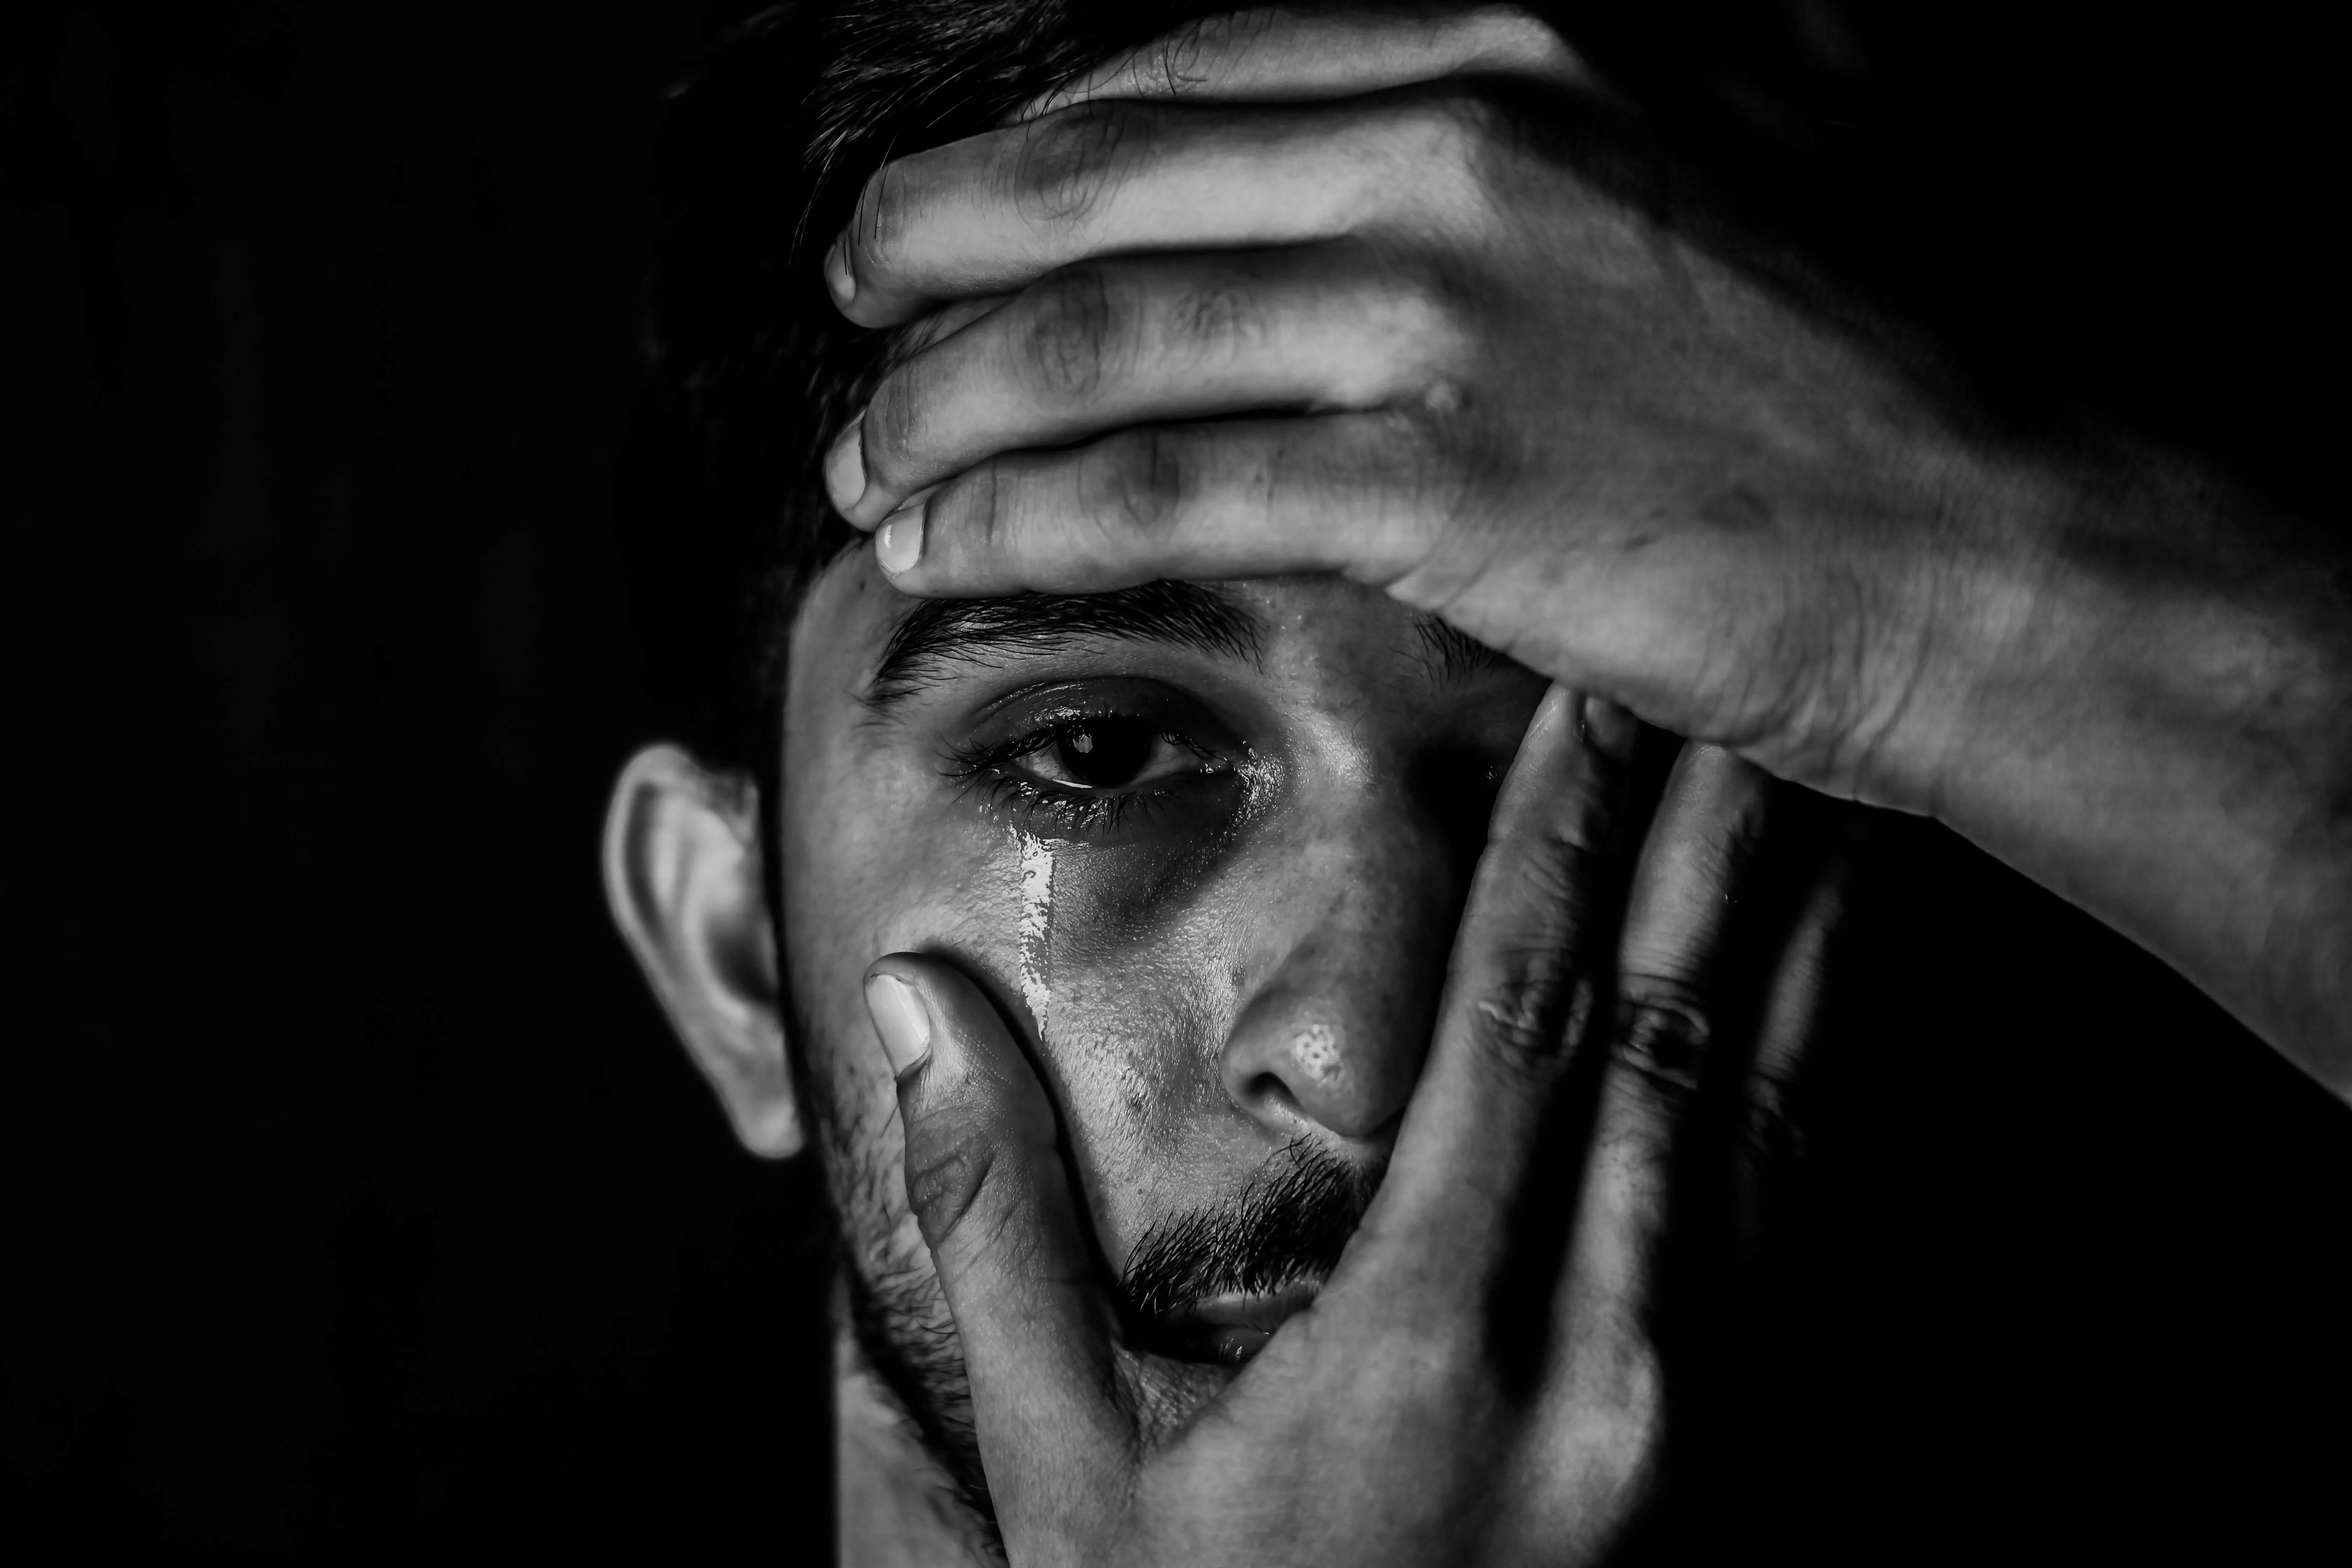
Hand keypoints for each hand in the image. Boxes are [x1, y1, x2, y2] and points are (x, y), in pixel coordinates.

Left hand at [822, 7, 2351, 1079]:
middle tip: (851, 300)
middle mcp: (1462, 150)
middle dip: (937, 246)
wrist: (2013, 531)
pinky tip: (947, 544)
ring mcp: (1445, 314)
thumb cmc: (1881, 365)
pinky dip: (1031, 517)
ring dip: (948, 405)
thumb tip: (1441, 133)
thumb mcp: (1747, 141)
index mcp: (1521, 55)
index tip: (966, 198)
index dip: (1047, 141)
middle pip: (1108, 186)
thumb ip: (1581, 119)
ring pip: (1105, 342)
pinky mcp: (1442, 483)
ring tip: (866, 461)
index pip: (1199, 72)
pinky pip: (1167, 492)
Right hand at [862, 694, 1860, 1564]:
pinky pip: (1809, 1219)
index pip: (1522, 1028)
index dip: (1566, 842)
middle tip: (1742, 664)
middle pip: (1680, 1037)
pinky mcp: (1749, 1455)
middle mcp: (1603, 1371)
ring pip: (1778, 1115)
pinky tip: (1834, 973)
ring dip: (1800, 930)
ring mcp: (1704, 1420)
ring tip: (1824, 773)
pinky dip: (1826, 1067)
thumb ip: (995, 1229)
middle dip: (1715, 833)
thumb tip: (913, 1011)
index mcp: (1428, 1347)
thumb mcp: (1065, 1467)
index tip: (1595, 694)